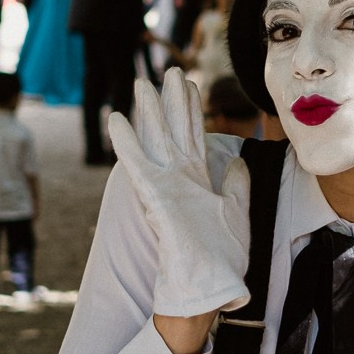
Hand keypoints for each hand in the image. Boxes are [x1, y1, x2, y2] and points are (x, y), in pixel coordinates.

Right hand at [107, 69, 252, 317]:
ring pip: (157, 138)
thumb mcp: (236, 210)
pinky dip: (126, 141)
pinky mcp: (154, 196)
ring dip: (149, 110)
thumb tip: (237, 160)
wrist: (210, 283)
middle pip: (176, 129)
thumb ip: (235, 183)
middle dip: (174, 99)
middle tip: (172, 70)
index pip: (194, 135)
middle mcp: (180, 178)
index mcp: (198, 180)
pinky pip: (137, 163)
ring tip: (141, 82)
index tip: (191, 84)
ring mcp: (166, 185)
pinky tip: (116, 118)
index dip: (193, 109)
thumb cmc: (222, 255)